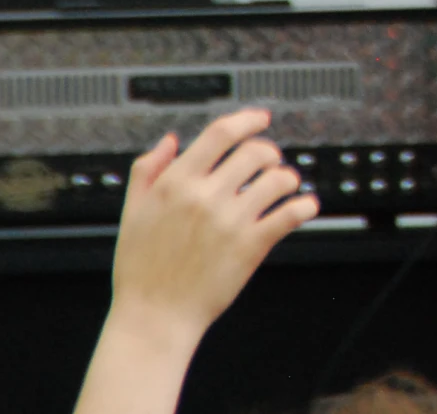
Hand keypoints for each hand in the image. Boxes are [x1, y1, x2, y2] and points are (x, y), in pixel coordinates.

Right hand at [109, 109, 319, 346]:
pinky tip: (305, 206)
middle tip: (270, 162)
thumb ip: (148, 171)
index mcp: (176, 183)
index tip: (260, 118)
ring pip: (278, 179)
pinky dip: (305, 205)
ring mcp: (230, 221)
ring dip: (288, 178)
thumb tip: (170, 141)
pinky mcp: (251, 246)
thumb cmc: (141, 270)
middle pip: (255, 152)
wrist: (154, 318)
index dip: (247, 120)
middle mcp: (205, 197)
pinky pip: (290, 214)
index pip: (221, 133)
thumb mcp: (132, 213)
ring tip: (285, 186)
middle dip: (269, 152)